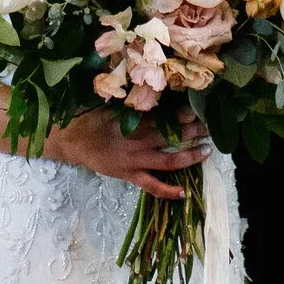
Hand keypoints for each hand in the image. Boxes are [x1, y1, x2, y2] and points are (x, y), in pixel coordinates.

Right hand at [48, 108, 211, 198]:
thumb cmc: (92, 119)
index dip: (182, 115)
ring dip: (190, 157)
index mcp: (134, 122)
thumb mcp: (112, 105)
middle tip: (210, 127)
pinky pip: (153, 186)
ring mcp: (136, 161)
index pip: (164, 117)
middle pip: (172, 137)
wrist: (73, 141)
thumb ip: (133, 103)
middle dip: (194, 132)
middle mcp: (139, 141)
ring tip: (207, 151)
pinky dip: (168, 191)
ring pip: (169, 161)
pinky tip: (184, 193)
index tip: (197, 111)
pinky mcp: (131, 176)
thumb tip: (154, 91)